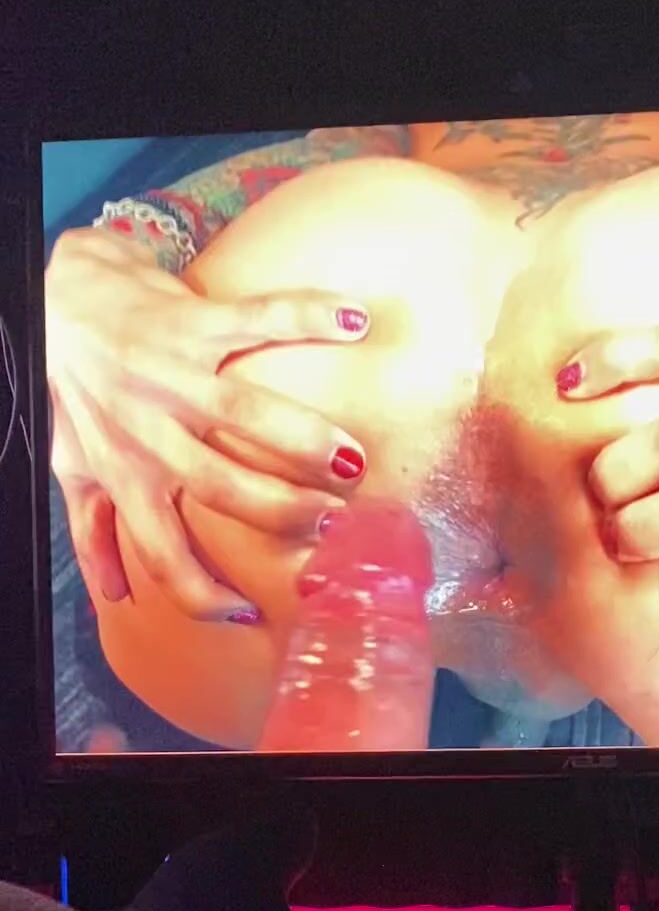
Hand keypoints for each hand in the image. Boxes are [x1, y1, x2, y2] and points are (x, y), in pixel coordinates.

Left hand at [45, 227, 370, 618]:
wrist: (52, 300)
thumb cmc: (68, 390)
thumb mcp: (72, 467)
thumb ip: (93, 531)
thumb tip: (118, 594)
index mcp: (127, 476)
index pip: (165, 556)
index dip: (205, 595)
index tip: (250, 610)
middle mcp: (150, 430)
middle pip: (223, 485)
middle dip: (284, 509)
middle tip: (333, 520)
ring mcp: (172, 373)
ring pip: (243, 412)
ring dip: (303, 436)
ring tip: (352, 460)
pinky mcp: (192, 320)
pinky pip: (256, 317)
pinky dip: (307, 314)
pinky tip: (354, 322)